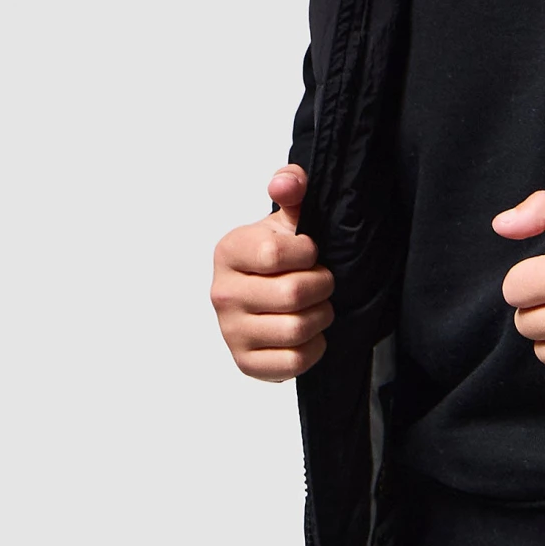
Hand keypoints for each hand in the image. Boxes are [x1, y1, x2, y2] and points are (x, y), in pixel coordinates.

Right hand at [210, 165, 334, 381]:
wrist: (267, 293)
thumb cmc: (278, 255)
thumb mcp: (287, 218)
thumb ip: (291, 188)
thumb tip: (287, 182)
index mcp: (229, 251)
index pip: (276, 253)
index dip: (307, 253)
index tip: (308, 252)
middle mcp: (223, 293)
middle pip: (292, 294)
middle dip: (321, 285)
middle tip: (321, 281)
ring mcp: (231, 332)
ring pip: (297, 329)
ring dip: (321, 316)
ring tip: (316, 305)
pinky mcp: (246, 363)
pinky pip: (295, 362)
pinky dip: (314, 347)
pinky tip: (308, 332)